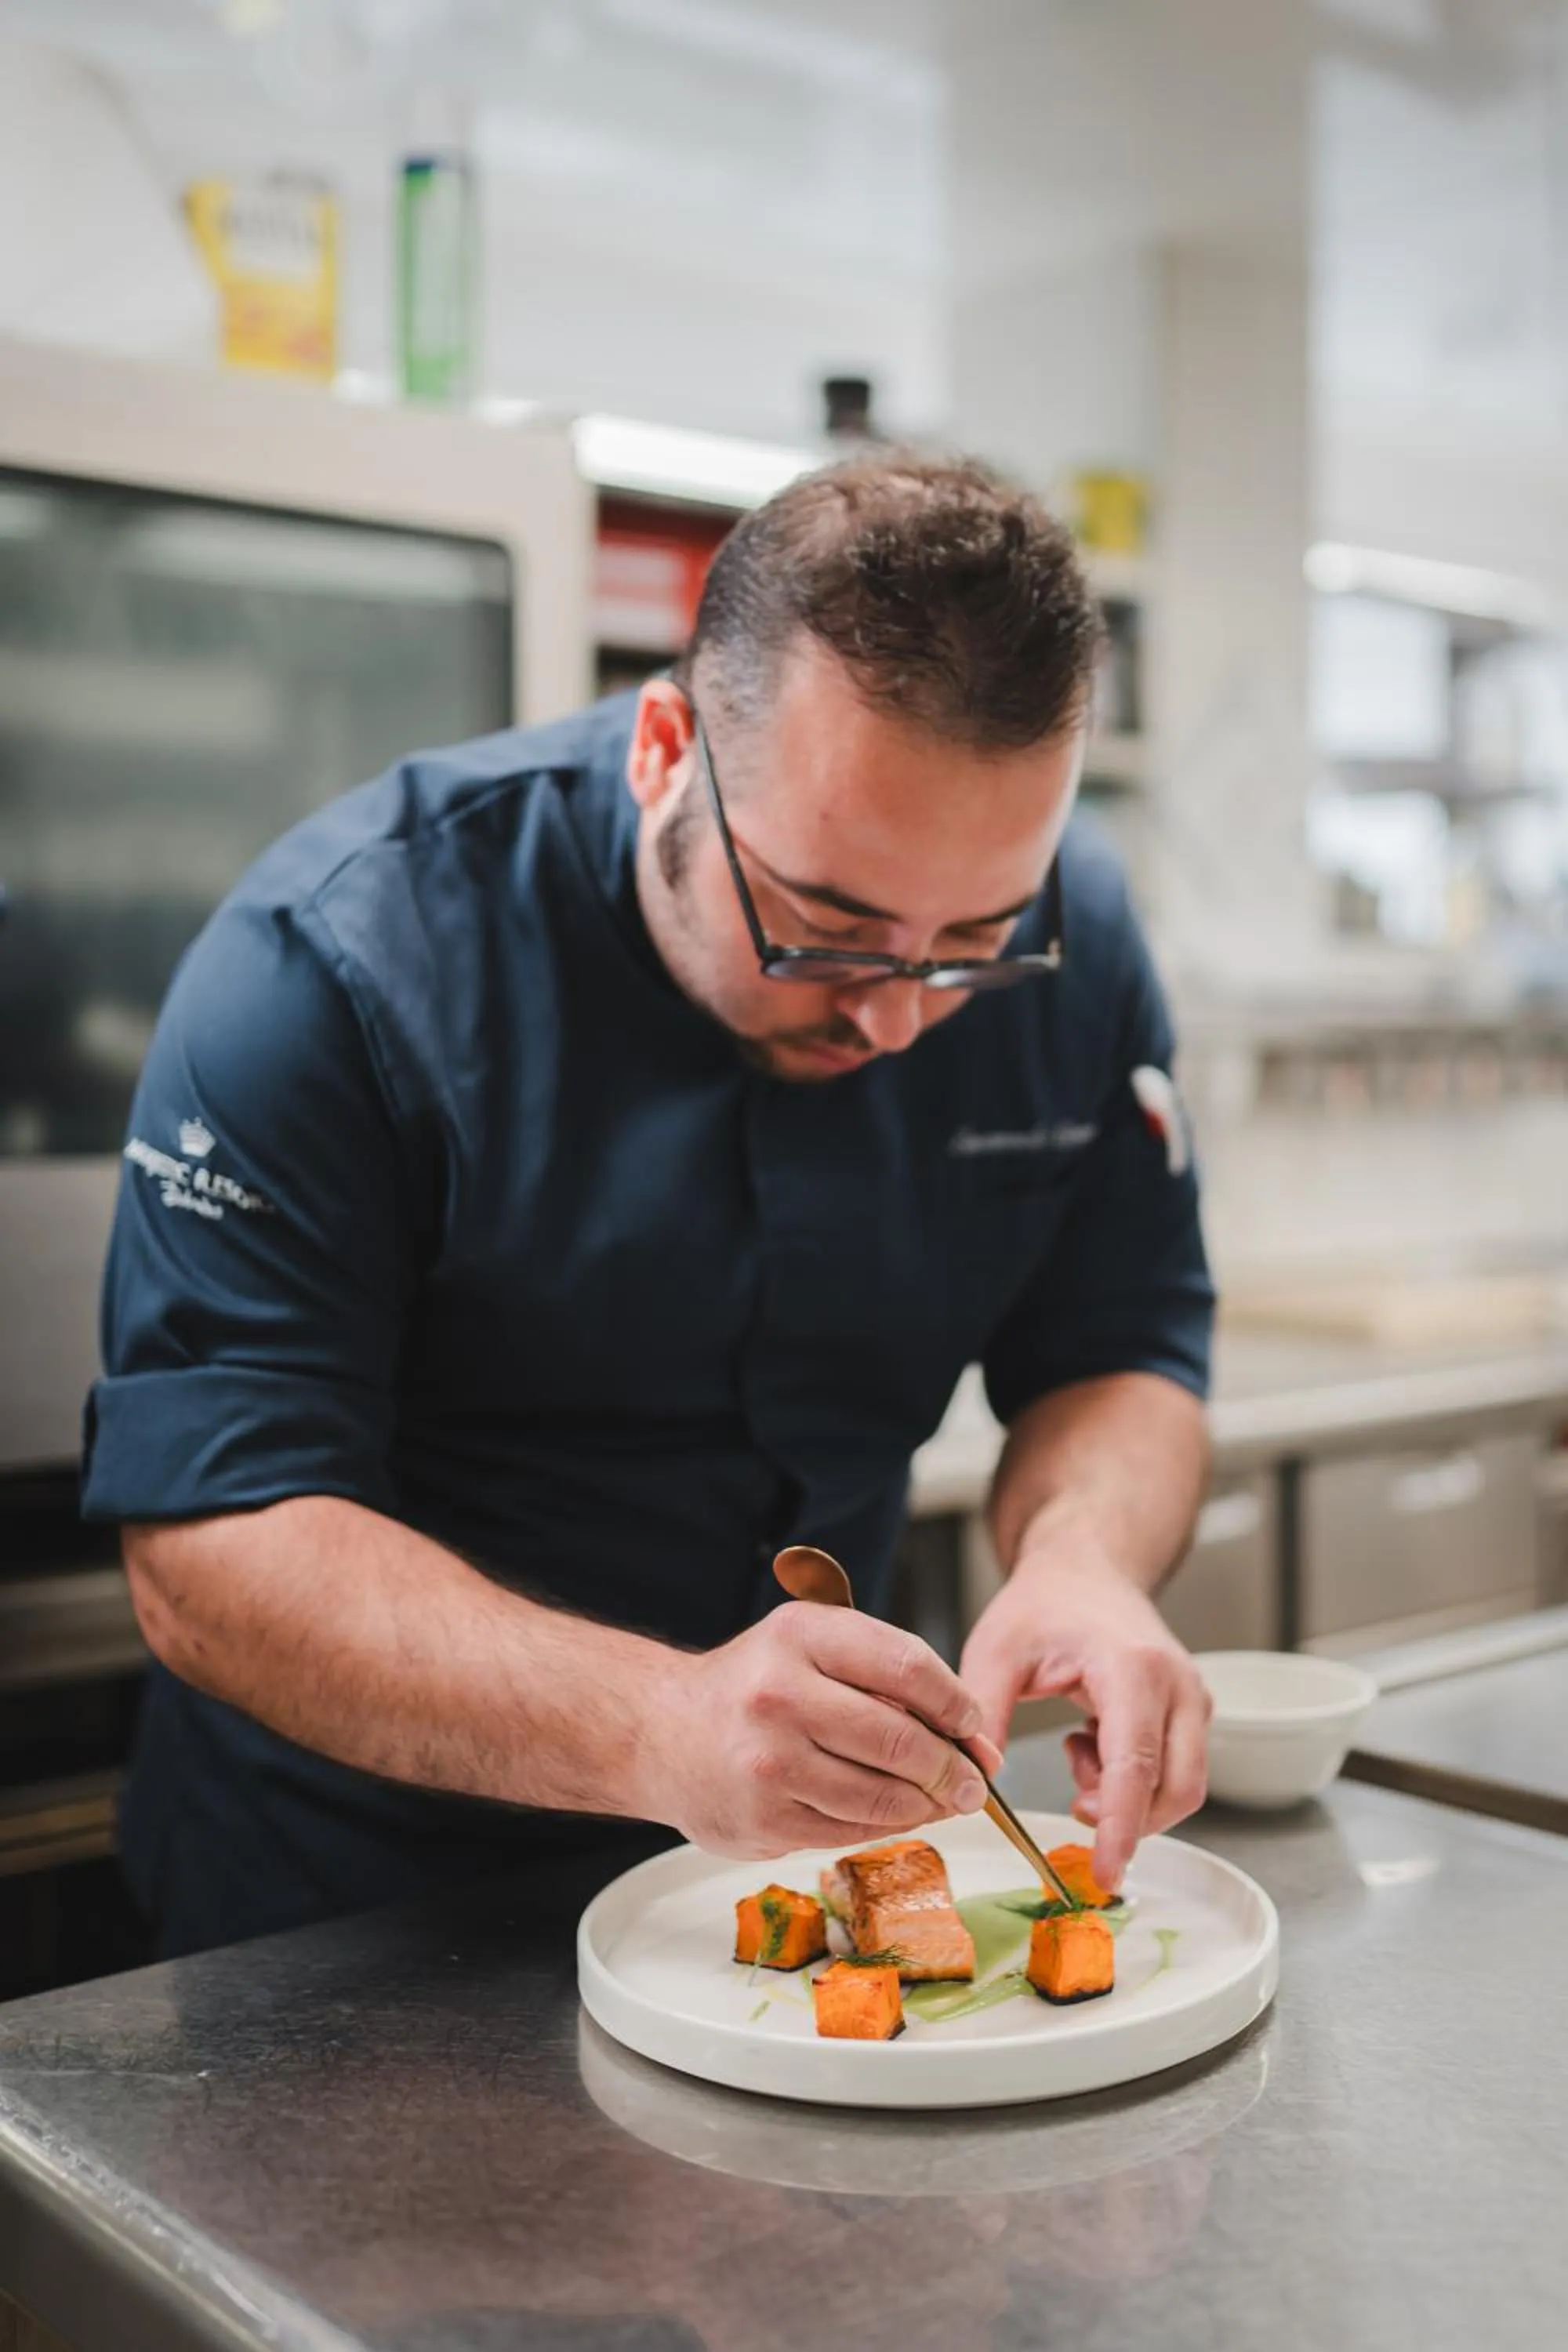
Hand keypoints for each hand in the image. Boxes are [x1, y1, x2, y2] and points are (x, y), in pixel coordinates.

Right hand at [641, 1603, 1003, 1859]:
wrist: (662, 1732)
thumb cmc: (751, 1685)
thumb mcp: (808, 1645)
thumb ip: (883, 1672)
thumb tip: (971, 1734)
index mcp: (800, 1636)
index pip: (907, 1667)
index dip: (957, 1703)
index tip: (974, 1725)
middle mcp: (780, 1695)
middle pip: (900, 1740)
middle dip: (951, 1767)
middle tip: (973, 1780)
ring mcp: (770, 1763)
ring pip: (882, 1797)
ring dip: (926, 1804)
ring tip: (942, 1799)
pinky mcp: (766, 1820)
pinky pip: (851, 1831)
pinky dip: (886, 1826)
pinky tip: (895, 1814)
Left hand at [958, 1537, 1209, 1890]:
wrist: (1086, 1568)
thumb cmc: (1043, 1605)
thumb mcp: (995, 1651)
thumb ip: (983, 1714)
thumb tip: (977, 1779)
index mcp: (1133, 1669)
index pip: (1136, 1767)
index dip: (1121, 1829)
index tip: (1104, 1876)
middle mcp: (1178, 1686)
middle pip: (1175, 1790)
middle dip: (1127, 1820)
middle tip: (1074, 1803)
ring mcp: (1194, 1700)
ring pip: (1180, 1787)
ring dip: (1127, 1798)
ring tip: (1076, 1752)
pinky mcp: (1192, 1712)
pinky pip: (1175, 1772)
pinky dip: (1134, 1781)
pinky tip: (1091, 1743)